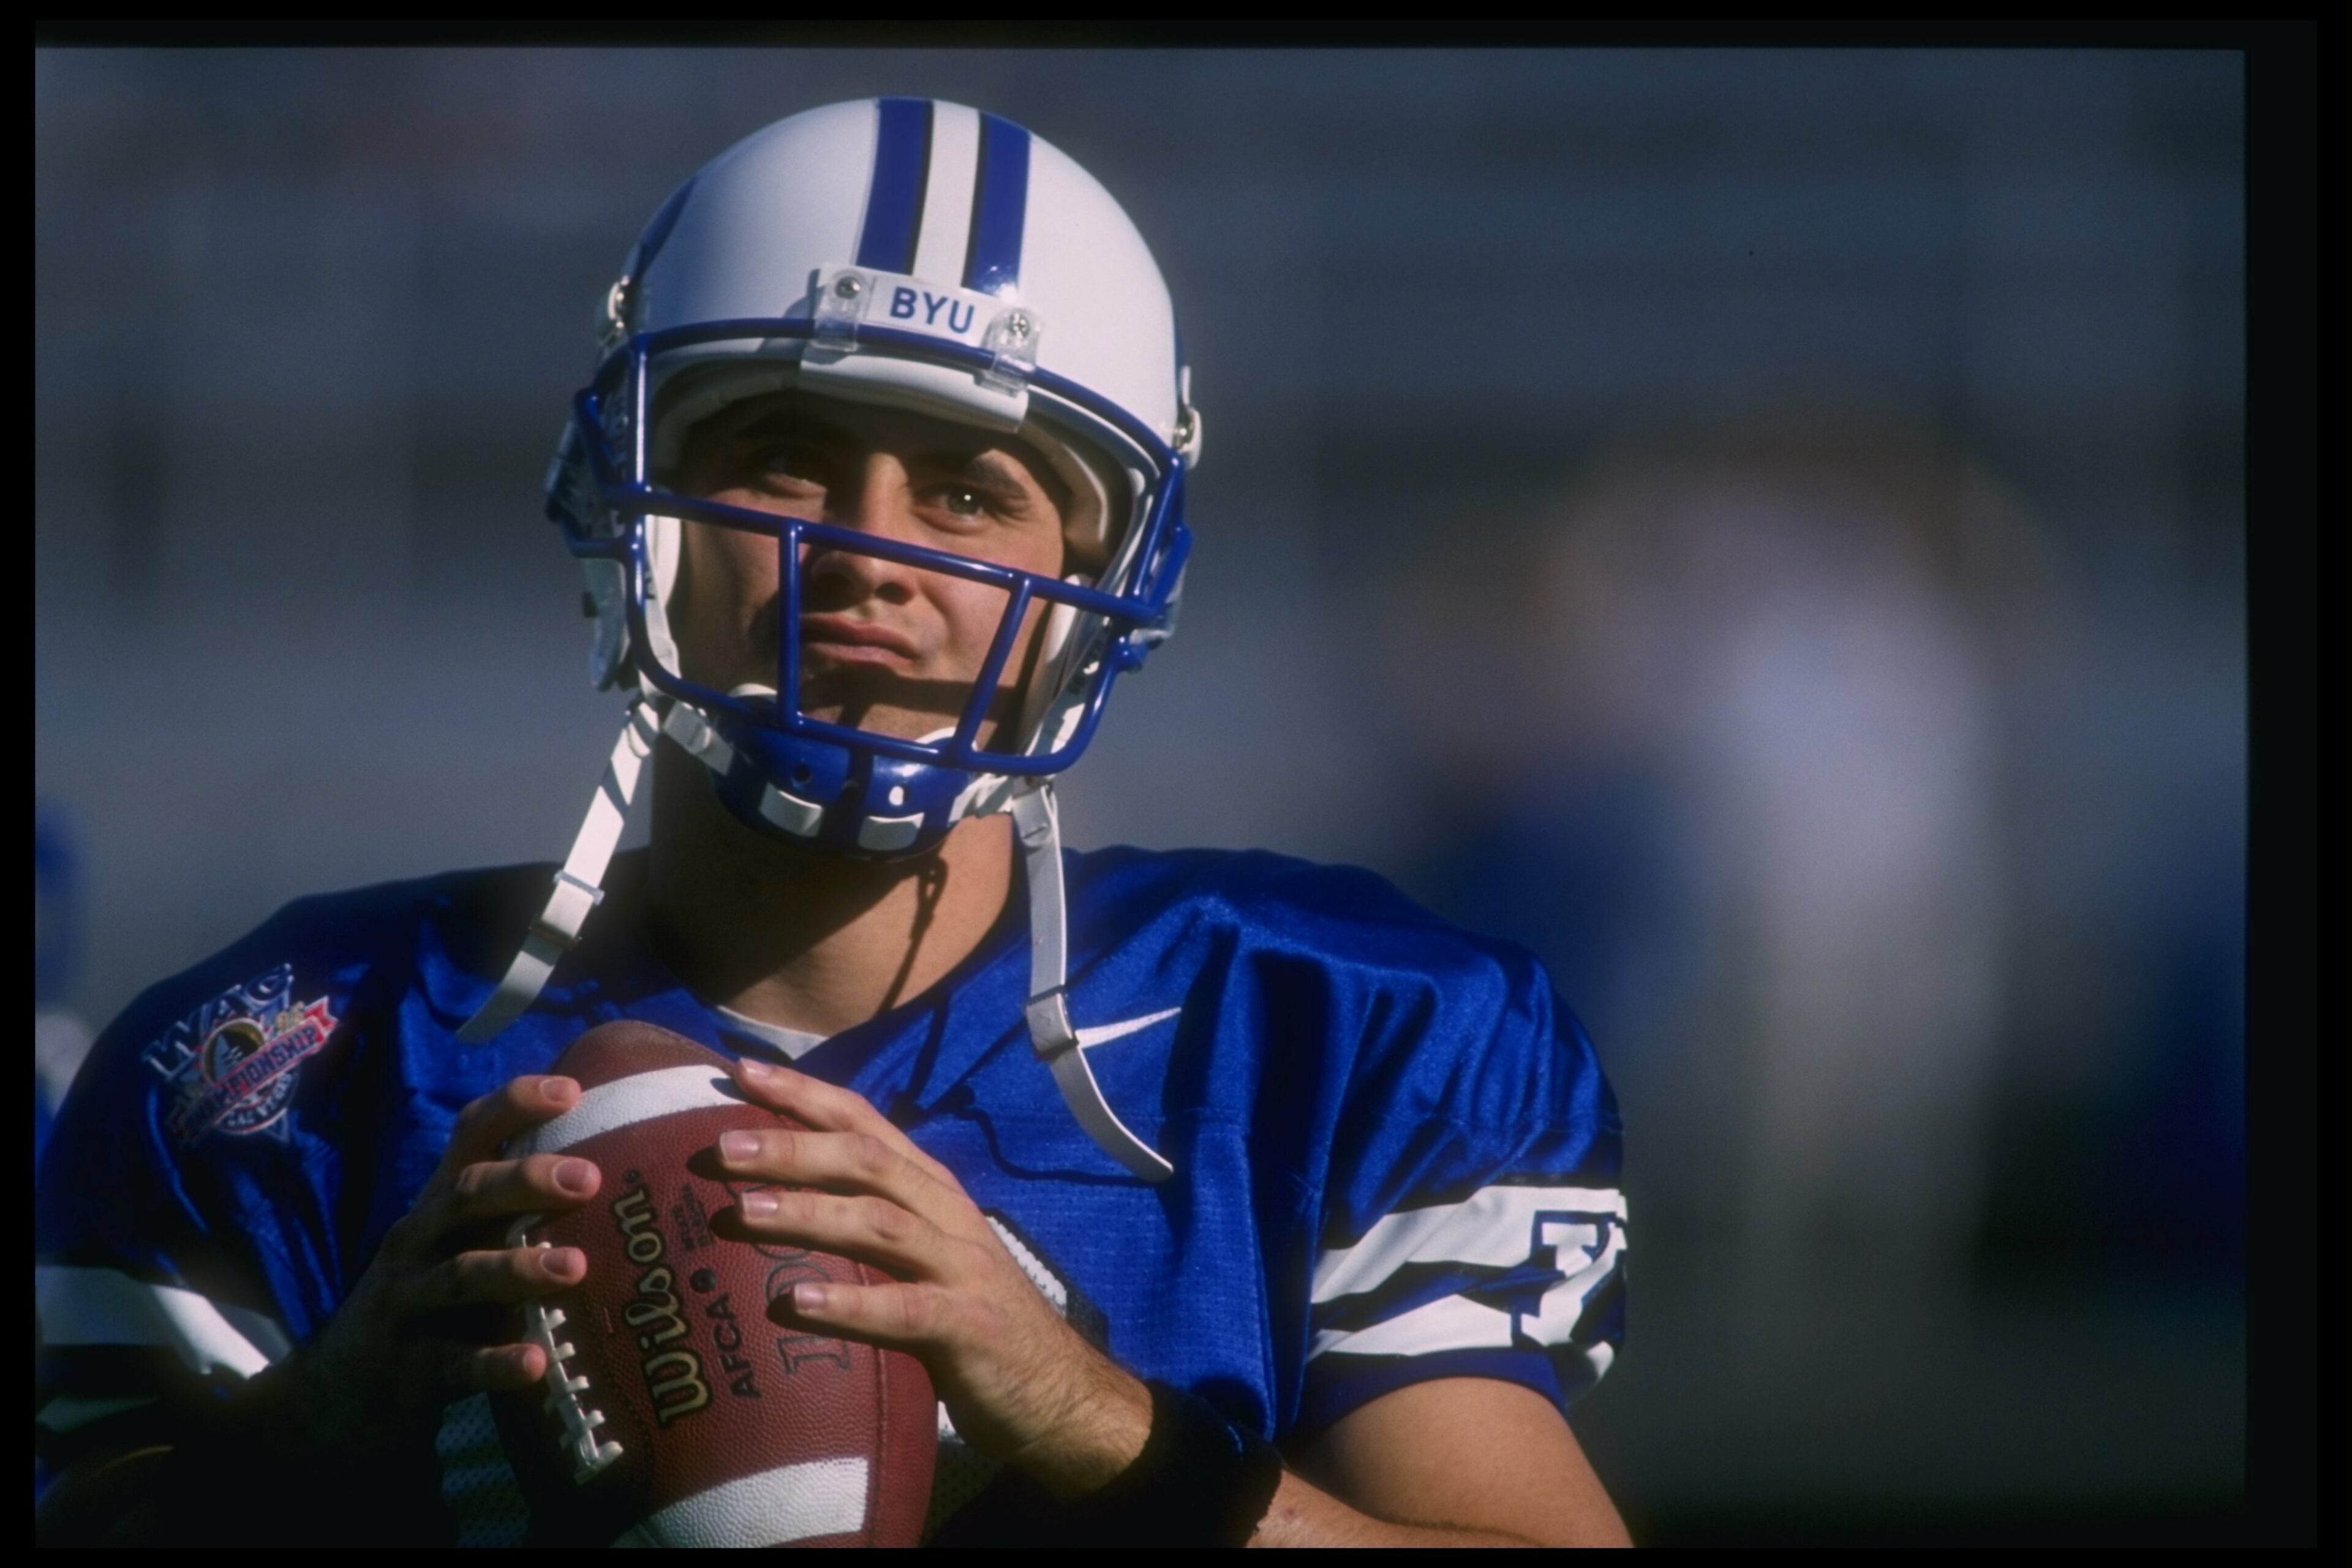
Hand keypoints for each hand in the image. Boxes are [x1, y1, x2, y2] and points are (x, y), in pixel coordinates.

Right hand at [275, 1074, 601, 1455]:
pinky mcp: (405, 1369)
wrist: (340, 1392)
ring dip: (517, 1270)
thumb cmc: (433, 1303)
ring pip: (459, 1277)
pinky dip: (493, 1363)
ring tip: (576, 1267)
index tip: (572, 1091)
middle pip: (465, 1197)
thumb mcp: (463, 1246)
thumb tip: (616, 1168)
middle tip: (590, 1178)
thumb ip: (515, 1211)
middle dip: (524, 1181)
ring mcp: (405, 1304)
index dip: (514, 1106)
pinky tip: (534, 1365)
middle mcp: (417, 1242)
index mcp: (439, 1205)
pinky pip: (452, 1364)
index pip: (470, 1137)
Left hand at [714, 1056, 1152, 1498]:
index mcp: (932, 1191)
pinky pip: (904, 1309)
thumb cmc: (970, 1321)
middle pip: (867, 1161)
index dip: (806, 1094)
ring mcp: (962, 1268)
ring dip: (808, 1212)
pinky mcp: (968, 1326)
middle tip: (721, 1147)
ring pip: (881, 1223)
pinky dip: (849, 1302)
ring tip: (741, 1212)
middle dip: (793, 1146)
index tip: (741, 1073)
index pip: (867, 1123)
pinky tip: (795, 1303)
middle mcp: (947, 1215)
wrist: (1058, 1391)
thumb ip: (868, 1225)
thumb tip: (776, 1206)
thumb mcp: (921, 1257)